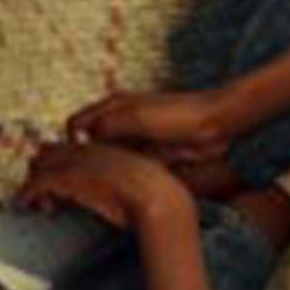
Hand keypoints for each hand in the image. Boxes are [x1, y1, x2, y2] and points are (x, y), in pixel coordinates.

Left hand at [18, 141, 194, 233]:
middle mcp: (86, 151)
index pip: (68, 148)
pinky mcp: (67, 178)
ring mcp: (76, 163)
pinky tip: (25, 203)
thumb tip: (112, 194)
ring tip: (42, 205)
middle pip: (48, 153)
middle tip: (46, 196)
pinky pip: (37, 182)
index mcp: (104, 149)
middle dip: (42, 172)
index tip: (61, 186)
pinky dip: (27, 193)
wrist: (160, 200)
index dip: (59, 165)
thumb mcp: (140, 182)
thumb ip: (123, 181)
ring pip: (39, 166)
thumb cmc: (158, 196)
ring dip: (34, 185)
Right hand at [65, 88, 236, 164]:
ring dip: (106, 168)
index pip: (76, 123)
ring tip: (106, 181)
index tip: (76, 160)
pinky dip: (125, 174)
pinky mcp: (151, 154)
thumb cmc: (178, 115)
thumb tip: (81, 140)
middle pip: (90, 142)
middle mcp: (120, 122)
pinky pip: (129, 166)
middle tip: (86, 176)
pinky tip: (127, 182)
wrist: (218, 125)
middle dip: (85, 158)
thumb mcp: (136, 116)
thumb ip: (104, 126)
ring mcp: (136, 138)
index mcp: (112, 106)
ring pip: (109, 156)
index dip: (70, 141)